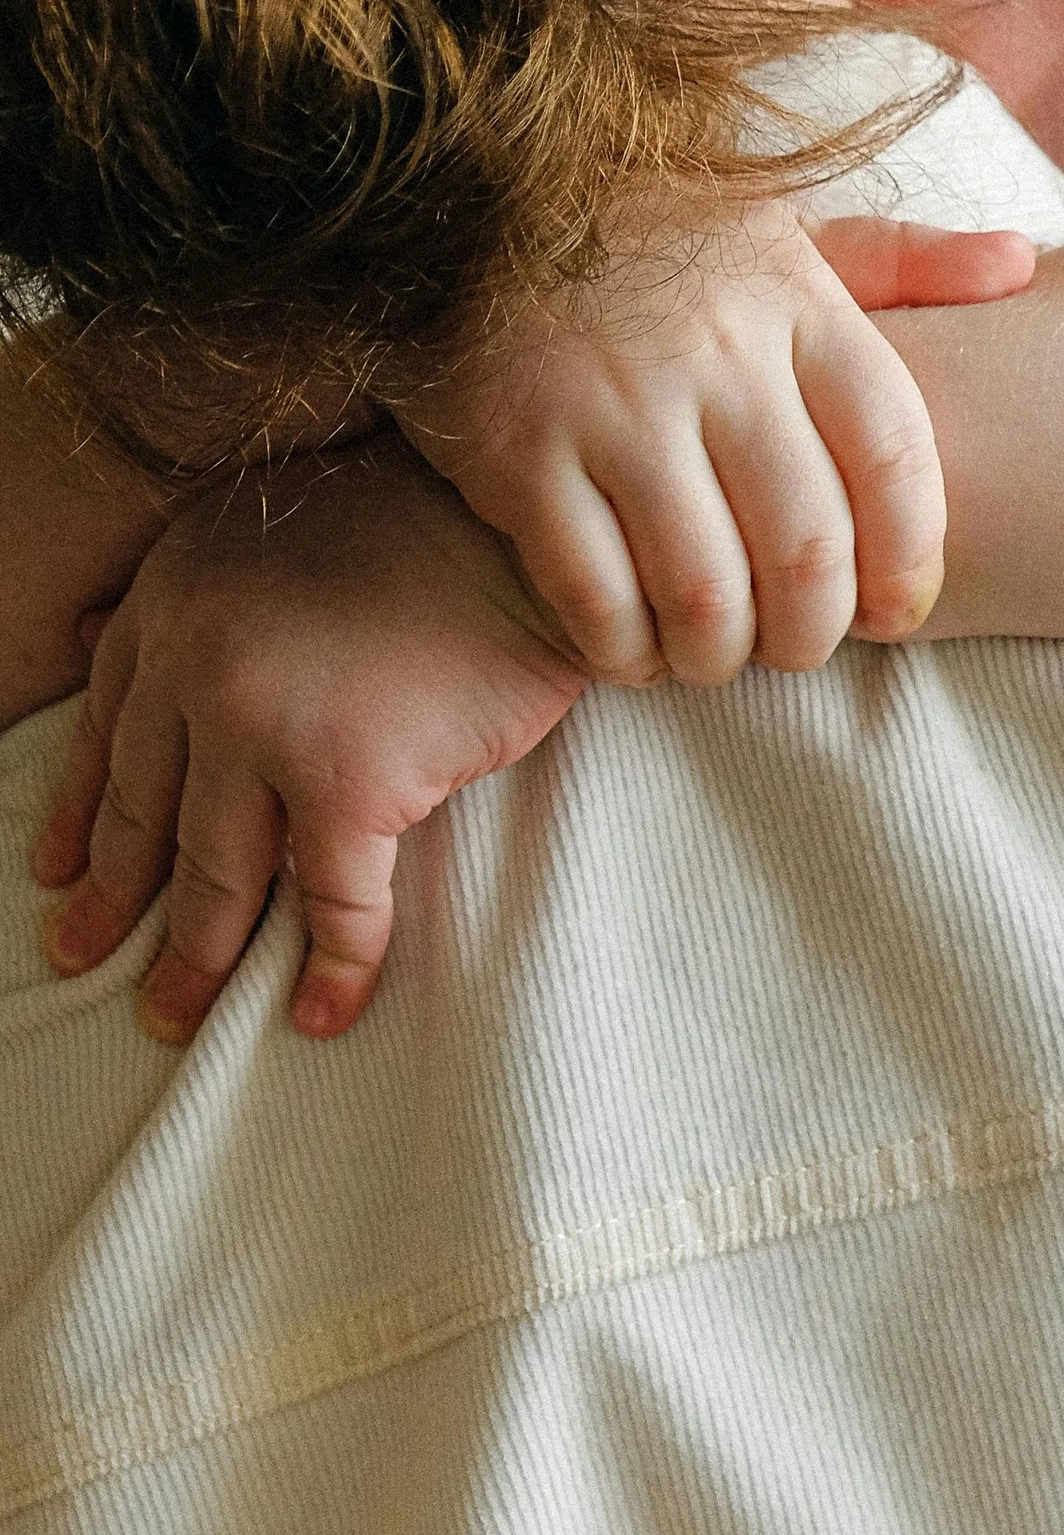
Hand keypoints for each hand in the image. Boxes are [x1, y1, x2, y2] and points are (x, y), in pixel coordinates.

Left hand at [33, 440, 589, 1042]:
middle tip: (86, 959)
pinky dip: (333, 970)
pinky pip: (337, 904)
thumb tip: (101, 640)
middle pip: (147, 811)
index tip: (60, 874)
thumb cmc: (432, 519)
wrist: (532, 523)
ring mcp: (267, 725)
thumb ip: (204, 594)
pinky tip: (323, 1015)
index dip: (84, 809)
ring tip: (178, 1013)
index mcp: (177, 598)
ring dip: (199, 958)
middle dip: (117, 901)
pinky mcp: (351, 781)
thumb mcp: (280, 533)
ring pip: (219, 874)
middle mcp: (199, 662)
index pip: (108, 727)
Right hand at [394, 197, 1034, 685]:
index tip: (900, 609)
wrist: (460, 194)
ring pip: (704, 590)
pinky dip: (625, 650)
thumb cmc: (649, 236)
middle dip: (814, 632)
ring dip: (721, 656)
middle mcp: (714, 356)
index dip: (911, 556)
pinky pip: (594, 598)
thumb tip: (1024, 265)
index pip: (894, 454)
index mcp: (795, 302)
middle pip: (807, 546)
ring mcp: (612, 408)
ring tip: (717, 657)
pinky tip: (634, 648)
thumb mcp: (780, 228)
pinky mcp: (519, 456)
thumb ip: (903, 261)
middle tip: (799, 648)